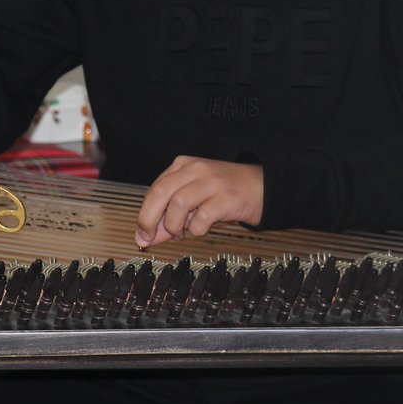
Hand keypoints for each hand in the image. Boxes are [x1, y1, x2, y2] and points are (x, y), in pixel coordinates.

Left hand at [134, 156, 262, 247]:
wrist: (261, 187)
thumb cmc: (225, 192)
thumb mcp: (194, 199)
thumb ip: (169, 216)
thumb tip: (146, 238)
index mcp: (183, 166)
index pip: (154, 189)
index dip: (144, 214)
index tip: (142, 234)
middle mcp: (195, 170)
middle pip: (161, 192)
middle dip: (149, 219)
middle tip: (148, 237)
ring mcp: (211, 182)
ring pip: (178, 203)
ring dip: (174, 225)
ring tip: (182, 232)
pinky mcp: (226, 198)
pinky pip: (201, 218)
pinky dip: (196, 229)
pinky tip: (201, 228)